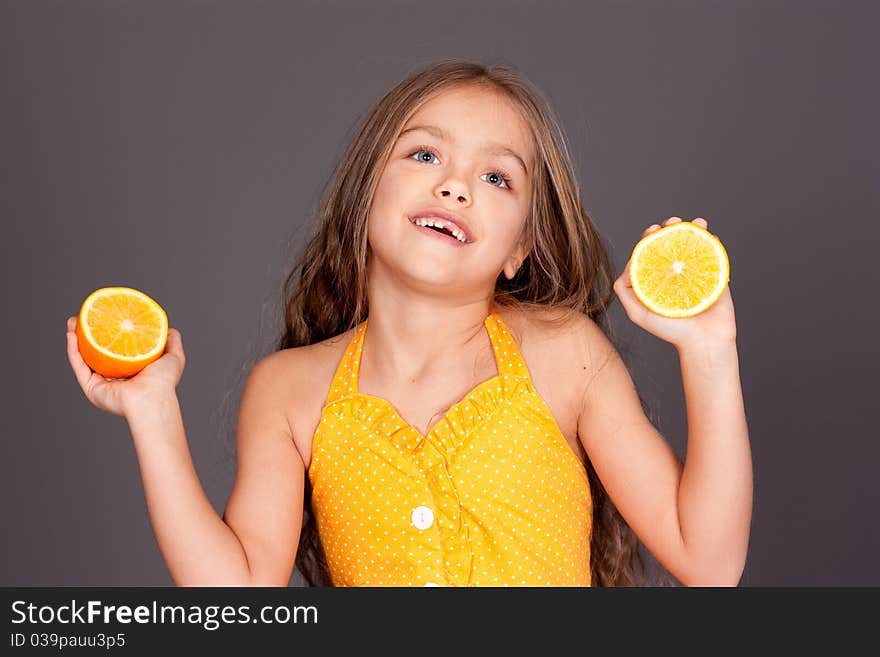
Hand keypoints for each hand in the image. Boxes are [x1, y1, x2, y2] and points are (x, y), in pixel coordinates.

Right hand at [66, 316, 185, 417]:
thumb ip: (172, 341)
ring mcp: (102, 383)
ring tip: (73, 321)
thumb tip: (168, 328)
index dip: (111, 334)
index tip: (106, 317)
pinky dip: (73, 350)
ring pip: (84, 358)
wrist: (152, 398)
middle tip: (85, 317)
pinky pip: (78, 366)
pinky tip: (71, 334)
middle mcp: (115, 378)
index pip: (118, 350)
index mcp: (132, 371)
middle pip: (98, 352)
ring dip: (76, 339)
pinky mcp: (91, 387)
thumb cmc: (164, 381)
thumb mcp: (174, 356)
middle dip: (89, 334)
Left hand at [613, 217, 736, 350]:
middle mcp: (676, 272)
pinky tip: (709, 234)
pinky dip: (712, 241)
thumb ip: (625, 291)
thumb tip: (627, 264)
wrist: (704, 342)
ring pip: (694, 245)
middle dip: (670, 228)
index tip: (653, 230)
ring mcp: (696, 272)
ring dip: (693, 229)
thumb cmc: (670, 331)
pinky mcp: (716, 275)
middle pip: (672, 243)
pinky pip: (715, 254)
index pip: (652, 252)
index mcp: (658, 277)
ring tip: (694, 223)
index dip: (651, 238)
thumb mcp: (637, 313)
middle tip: (671, 223)